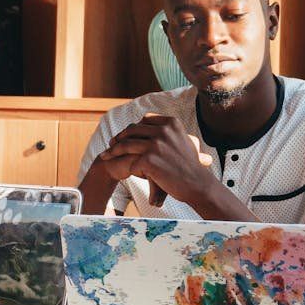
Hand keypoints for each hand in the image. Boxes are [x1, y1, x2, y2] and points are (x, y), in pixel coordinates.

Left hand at [98, 114, 213, 205]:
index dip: (134, 127)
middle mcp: (163, 131)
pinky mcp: (149, 160)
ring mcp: (155, 144)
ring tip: (106, 156)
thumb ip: (167, 132)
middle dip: (120, 137)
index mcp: (171, 123)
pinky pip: (132, 163)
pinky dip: (130, 169)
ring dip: (114, 151)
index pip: (145, 119)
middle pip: (133, 130)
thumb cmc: (190, 167)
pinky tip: (130, 174)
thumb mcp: (183, 141)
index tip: (126, 134)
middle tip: (111, 144)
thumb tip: (147, 122)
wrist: (198, 184)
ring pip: (126, 144)